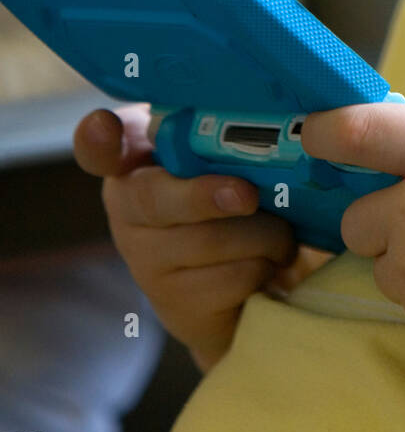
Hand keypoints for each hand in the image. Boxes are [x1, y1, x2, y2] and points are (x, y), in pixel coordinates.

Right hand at [73, 104, 298, 369]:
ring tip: (279, 230)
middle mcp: (127, 212)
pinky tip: (269, 260)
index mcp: (134, 160)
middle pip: (156, 200)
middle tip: (247, 196)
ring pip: (212, 241)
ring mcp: (147, 265)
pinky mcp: (178, 306)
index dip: (98, 138)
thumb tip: (255, 124)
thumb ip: (220, 132)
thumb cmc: (227, 195)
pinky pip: (234, 278)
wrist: (232, 283)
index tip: (102, 128)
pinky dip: (267, 264)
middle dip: (205, 196)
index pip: (98, 146)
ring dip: (266, 232)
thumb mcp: (218, 155)